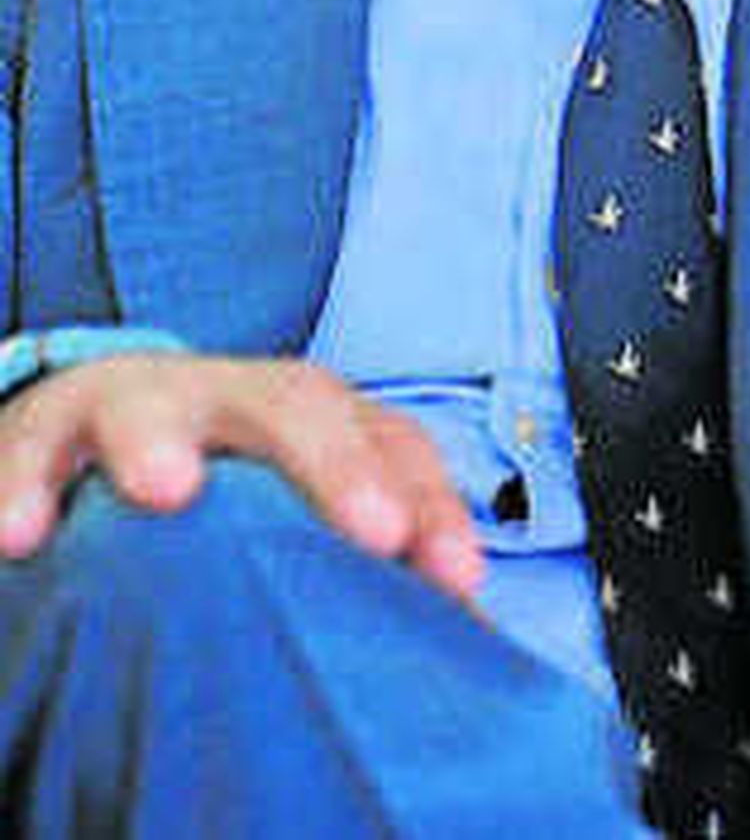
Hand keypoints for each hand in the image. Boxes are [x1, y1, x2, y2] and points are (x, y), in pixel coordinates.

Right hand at [0, 352, 483, 599]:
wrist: (88, 427)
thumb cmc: (222, 478)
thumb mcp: (297, 497)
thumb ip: (373, 535)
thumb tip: (459, 600)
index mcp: (302, 411)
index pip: (385, 436)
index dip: (430, 500)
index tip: (459, 578)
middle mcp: (224, 394)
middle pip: (292, 400)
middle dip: (334, 460)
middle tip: (374, 529)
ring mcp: (130, 406)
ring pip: (146, 402)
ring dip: (157, 441)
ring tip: (167, 488)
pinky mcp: (38, 439)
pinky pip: (25, 459)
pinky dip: (18, 490)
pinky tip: (19, 534)